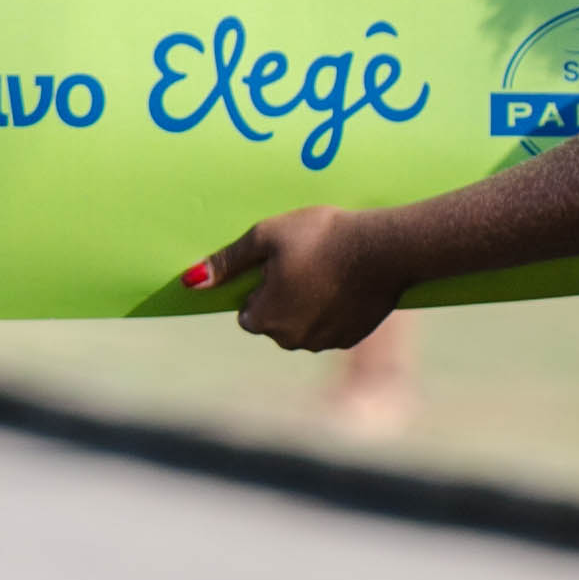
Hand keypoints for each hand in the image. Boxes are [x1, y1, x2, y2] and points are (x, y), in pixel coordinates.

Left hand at [187, 207, 408, 351]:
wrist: (386, 247)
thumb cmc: (321, 237)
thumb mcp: (266, 238)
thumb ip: (228, 262)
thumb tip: (192, 282)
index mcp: (264, 319)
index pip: (247, 312)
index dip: (259, 288)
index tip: (279, 267)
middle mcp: (292, 339)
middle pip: (274, 321)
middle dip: (282, 299)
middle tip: (304, 266)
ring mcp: (324, 342)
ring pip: (303, 326)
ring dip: (308, 306)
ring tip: (326, 273)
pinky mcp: (352, 337)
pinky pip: (330, 327)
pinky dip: (333, 311)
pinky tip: (345, 285)